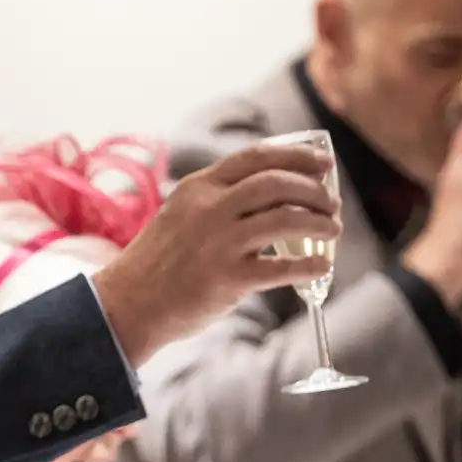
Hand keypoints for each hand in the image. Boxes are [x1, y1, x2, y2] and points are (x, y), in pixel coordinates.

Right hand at [93, 141, 341, 364]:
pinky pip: (282, 267)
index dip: (297, 156)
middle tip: (331, 203)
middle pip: (277, 184)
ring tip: (332, 230)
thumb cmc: (157, 262)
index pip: (256, 158)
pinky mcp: (228, 278)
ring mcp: (219, 243)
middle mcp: (210, 209)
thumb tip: (273, 194)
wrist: (128, 304)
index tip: (323, 164)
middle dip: (314, 190)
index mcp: (199, 188)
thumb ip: (217, 200)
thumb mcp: (180, 214)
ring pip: (286, 219)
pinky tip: (322, 267)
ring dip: (319, 223)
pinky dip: (309, 266)